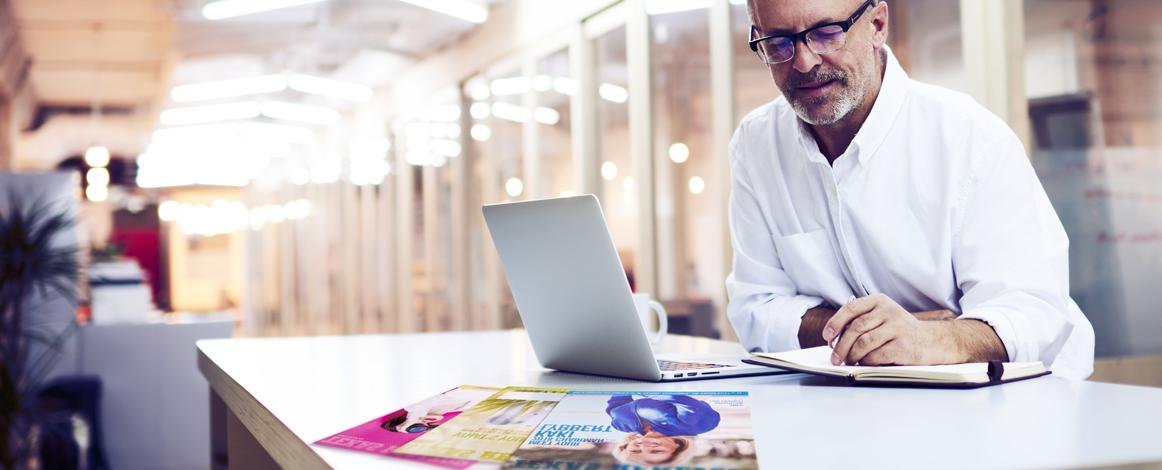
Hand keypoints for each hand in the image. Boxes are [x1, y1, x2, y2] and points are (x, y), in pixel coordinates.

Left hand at [822, 294, 962, 365]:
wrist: (933, 341)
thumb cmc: (900, 331)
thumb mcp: (883, 317)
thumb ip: (861, 322)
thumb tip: (834, 340)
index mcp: (880, 301)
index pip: (851, 309)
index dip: (835, 323)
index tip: (827, 337)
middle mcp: (889, 311)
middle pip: (855, 328)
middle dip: (840, 346)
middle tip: (835, 358)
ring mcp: (897, 328)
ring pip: (863, 343)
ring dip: (852, 355)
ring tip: (849, 362)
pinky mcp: (903, 346)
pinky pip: (875, 356)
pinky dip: (866, 362)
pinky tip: (866, 364)